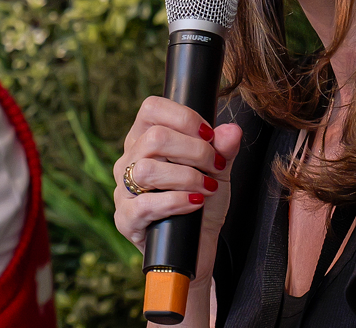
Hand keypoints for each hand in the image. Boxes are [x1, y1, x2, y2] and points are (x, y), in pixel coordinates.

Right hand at [113, 96, 242, 269]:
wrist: (198, 247)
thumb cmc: (202, 203)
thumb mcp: (217, 172)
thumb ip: (224, 149)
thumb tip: (232, 130)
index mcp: (145, 139)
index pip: (151, 108)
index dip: (184, 117)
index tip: (209, 136)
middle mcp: (129, 159)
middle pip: (154, 137)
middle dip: (195, 150)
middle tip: (216, 165)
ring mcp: (123, 189)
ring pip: (147, 169)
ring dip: (186, 177)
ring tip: (206, 188)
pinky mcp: (126, 219)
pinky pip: (145, 204)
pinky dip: (176, 201)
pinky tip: (194, 204)